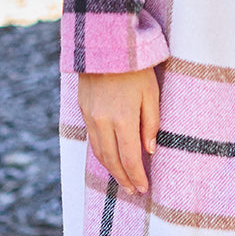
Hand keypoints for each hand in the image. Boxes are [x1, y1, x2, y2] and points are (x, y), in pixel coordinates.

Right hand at [78, 67, 160, 195]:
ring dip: (111, 168)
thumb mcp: (151, 92)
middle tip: (133, 190)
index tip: (144, 188)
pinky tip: (110, 157)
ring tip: (122, 179)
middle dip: (123, 178)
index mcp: (122, 118)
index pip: (129, 158)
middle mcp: (102, 122)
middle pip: (112, 160)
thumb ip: (151, 123)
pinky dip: (101, 153)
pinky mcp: (83, 110)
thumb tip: (149, 150)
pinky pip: (92, 139)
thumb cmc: (135, 67)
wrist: (104, 44)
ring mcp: (90, 116)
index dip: (136, 176)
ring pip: (99, 152)